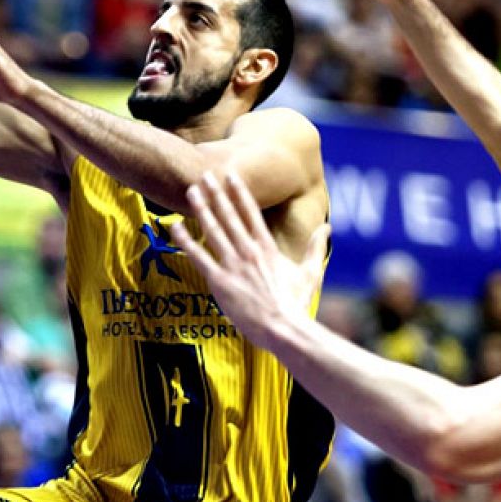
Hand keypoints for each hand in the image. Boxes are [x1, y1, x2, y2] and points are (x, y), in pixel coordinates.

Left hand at [171, 171, 329, 350]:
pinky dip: (185, 241)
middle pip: (229, 216)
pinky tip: (174, 227)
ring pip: (213, 230)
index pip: (251, 213)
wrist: (284, 327)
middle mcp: (248, 250)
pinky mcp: (220, 280)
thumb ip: (315, 248)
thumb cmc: (296, 303)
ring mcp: (233, 265)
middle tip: (205, 174)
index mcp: (267, 248)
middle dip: (216, 194)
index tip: (230, 175)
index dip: (239, 192)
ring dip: (201, 209)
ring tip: (191, 191)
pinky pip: (198, 256)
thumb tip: (326, 228)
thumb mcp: (310, 272)